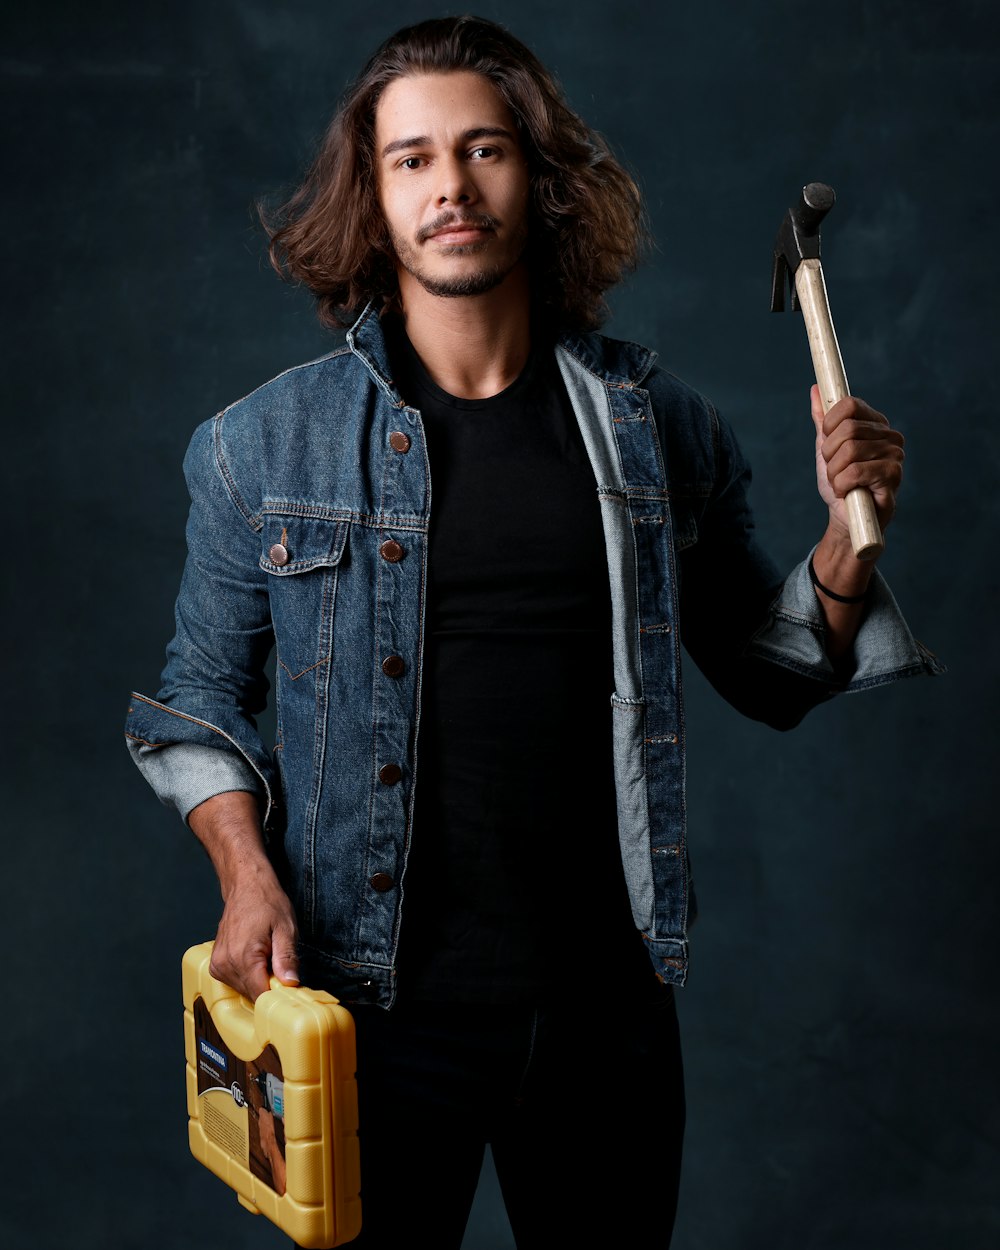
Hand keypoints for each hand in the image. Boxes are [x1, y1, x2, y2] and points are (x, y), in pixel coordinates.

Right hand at [209, 867, 299, 1002]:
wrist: (245, 886)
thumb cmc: (266, 902)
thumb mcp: (286, 927)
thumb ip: (287, 958)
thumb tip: (290, 983)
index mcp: (244, 957)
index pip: (261, 995)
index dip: (278, 995)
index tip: (289, 988)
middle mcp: (225, 964)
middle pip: (252, 994)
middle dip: (270, 986)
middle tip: (282, 965)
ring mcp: (218, 965)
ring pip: (244, 989)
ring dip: (259, 979)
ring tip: (267, 956)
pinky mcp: (216, 964)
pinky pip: (235, 981)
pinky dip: (248, 975)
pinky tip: (255, 958)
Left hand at [811, 386, 904, 541]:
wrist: (847, 518)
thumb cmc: (840, 483)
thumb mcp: (826, 449)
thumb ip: (823, 420)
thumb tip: (816, 389)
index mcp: (875, 424)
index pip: (849, 404)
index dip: (830, 424)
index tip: (827, 445)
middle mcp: (890, 435)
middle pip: (847, 428)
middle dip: (829, 455)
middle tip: (835, 471)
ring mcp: (895, 454)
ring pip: (849, 451)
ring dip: (835, 473)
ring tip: (842, 484)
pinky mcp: (893, 474)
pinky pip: (855, 471)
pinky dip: (842, 485)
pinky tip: (848, 492)